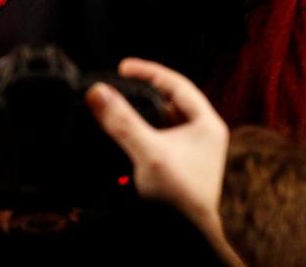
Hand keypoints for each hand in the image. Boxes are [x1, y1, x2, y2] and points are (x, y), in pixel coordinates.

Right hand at [86, 58, 229, 242]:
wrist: (189, 238)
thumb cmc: (181, 199)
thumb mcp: (148, 153)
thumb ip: (122, 122)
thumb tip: (98, 92)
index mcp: (207, 124)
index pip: (176, 83)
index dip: (148, 72)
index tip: (123, 67)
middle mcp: (201, 135)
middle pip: (167, 101)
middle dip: (140, 92)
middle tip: (115, 85)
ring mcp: (190, 151)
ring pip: (160, 120)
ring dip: (137, 113)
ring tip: (115, 107)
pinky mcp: (176, 165)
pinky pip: (155, 138)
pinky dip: (138, 132)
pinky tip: (121, 134)